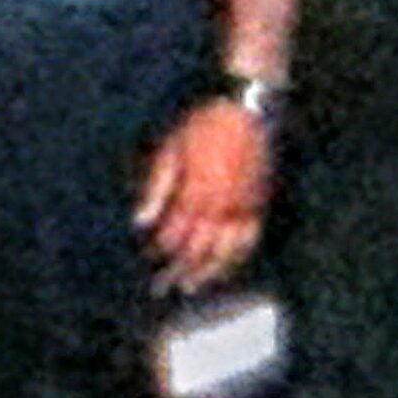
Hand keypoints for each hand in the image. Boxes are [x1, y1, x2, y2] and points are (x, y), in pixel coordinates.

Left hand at [134, 101, 271, 293]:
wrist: (245, 108)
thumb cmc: (203, 124)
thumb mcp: (171, 150)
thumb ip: (157, 189)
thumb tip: (140, 222)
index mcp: (193, 194)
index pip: (173, 236)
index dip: (160, 251)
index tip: (150, 259)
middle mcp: (217, 208)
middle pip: (195, 251)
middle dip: (177, 271)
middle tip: (163, 287)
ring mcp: (240, 209)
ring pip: (222, 254)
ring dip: (206, 273)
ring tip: (192, 288)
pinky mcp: (258, 204)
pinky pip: (248, 241)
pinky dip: (236, 259)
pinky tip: (226, 268)